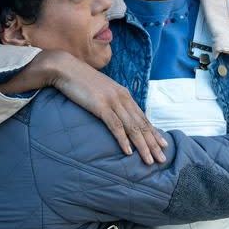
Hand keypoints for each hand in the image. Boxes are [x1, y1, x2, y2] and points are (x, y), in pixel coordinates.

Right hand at [24, 50, 168, 164]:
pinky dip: (123, 140)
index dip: (154, 132)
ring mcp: (112, 101)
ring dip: (142, 146)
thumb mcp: (101, 90)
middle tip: (162, 158)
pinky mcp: (100, 106)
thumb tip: (116, 114)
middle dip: (153, 143)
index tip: (163, 144)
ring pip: (132, 127)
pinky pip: (115, 126)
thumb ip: (111, 100)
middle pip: (141, 124)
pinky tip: (128, 152)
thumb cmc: (81, 80)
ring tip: (149, 160)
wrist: (66, 68)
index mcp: (123, 93)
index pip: (142, 116)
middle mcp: (122, 97)